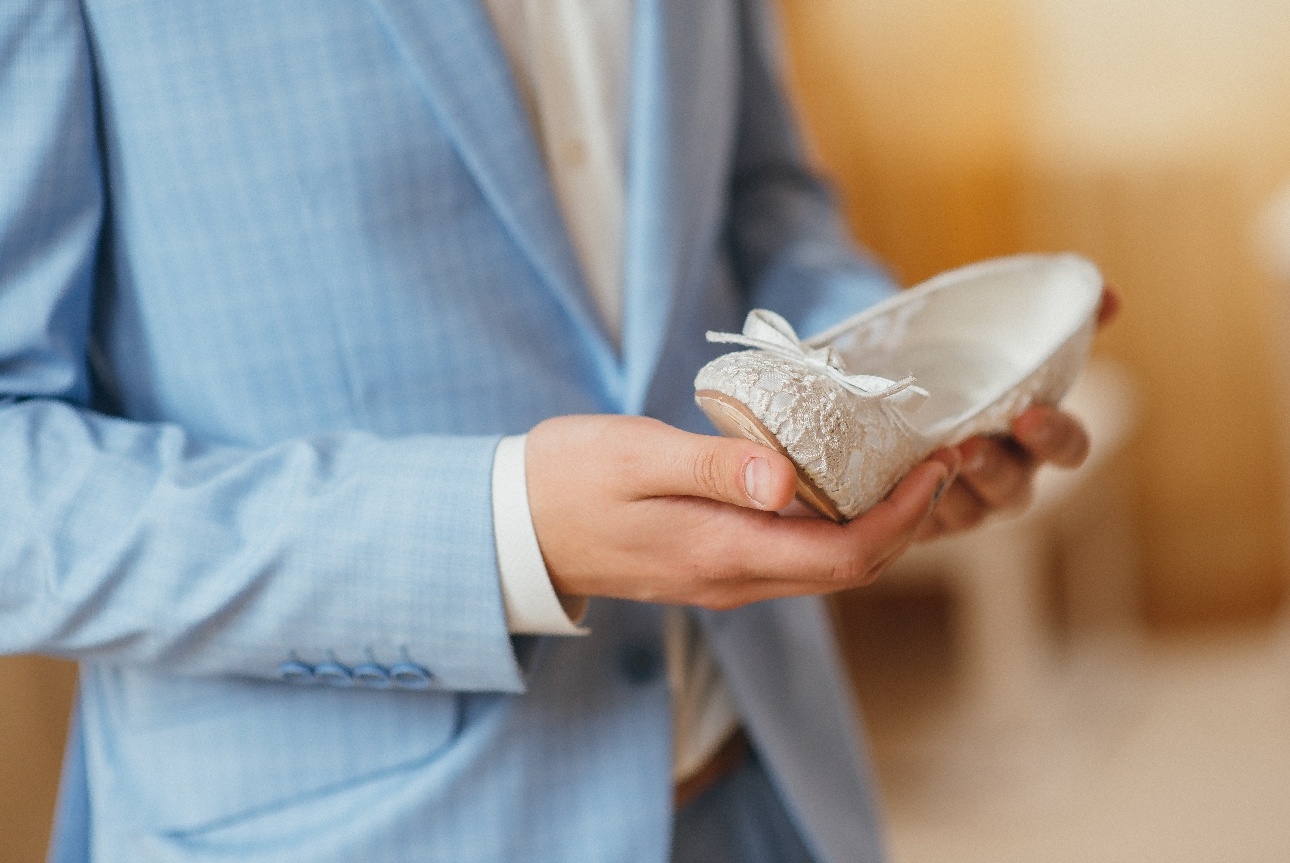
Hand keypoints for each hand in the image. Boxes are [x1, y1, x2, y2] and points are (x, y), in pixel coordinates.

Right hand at [526, 415, 960, 609]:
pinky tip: (838, 481)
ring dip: (876, 525)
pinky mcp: (711, 564)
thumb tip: (790, 479)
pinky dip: (834, 524)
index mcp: (724, 553)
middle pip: (849, 567)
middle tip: (938, 460)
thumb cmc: (568, 480)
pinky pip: (794, 556)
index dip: (904, 516)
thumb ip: (713, 468)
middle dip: (907, 521)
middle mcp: (734, 579)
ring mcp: (723, 579)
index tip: (936, 464)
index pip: (846, 554)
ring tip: (903, 466)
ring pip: (825, 565)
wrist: (515, 529)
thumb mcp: (636, 458)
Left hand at [916, 284, 1121, 540]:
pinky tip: (890, 488)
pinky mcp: (920, 521)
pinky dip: (908, 510)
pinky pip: (919, 527)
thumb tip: (1109, 296)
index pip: (1069, 448)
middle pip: (1014, 489)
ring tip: (923, 465)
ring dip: (947, 491)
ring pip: (966, 513)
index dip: (1055, 436)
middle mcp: (1006, 478)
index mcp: (1038, 438)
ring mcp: (965, 504)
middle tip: (965, 445)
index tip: (1029, 415)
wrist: (898, 393)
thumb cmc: (965, 371)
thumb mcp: (1000, 342)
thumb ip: (1055, 324)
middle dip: (992, 469)